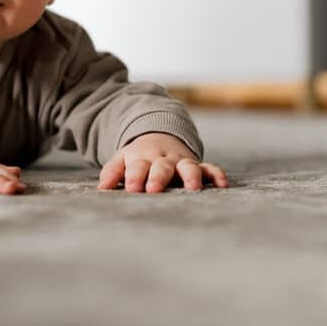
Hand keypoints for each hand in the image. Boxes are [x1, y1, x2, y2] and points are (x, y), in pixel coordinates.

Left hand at [97, 133, 228, 192]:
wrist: (159, 135)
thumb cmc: (138, 157)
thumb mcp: (122, 159)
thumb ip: (113, 172)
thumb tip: (102, 187)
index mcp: (142, 158)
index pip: (137, 168)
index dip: (135, 177)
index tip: (133, 189)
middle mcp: (163, 159)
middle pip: (162, 167)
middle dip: (159, 178)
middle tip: (155, 189)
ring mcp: (181, 162)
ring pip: (188, 167)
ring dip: (191, 177)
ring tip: (193, 189)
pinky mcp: (196, 165)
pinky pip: (209, 168)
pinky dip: (217, 175)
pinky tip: (223, 185)